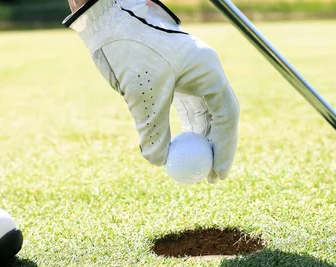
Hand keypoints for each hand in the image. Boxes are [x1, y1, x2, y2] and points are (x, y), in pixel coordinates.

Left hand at [66, 0, 238, 182]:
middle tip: (211, 178)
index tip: (218, 174)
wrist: (108, 19)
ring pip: (204, 115)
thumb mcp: (142, 95)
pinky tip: (181, 149)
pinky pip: (187, 109)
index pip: (226, 114)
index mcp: (208, 70)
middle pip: (220, 117)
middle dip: (216, 149)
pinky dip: (185, 130)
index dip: (225, 147)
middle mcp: (205, 72)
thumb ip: (153, 131)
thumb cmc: (129, 50)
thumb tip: (160, 163)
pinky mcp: (175, 78)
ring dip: (201, 142)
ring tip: (196, 169)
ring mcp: (191, 74)